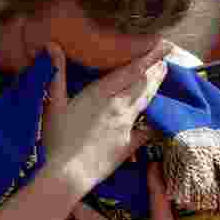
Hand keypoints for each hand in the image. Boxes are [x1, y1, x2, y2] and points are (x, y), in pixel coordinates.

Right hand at [42, 41, 171, 192]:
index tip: (162, 46)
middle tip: (167, 58)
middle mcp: (118, 106)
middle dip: (155, 69)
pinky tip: (157, 118)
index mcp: (100, 93)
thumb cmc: (55, 139)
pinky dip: (152, 121)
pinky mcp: (128, 145)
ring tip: (164, 74)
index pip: (130, 70)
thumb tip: (52, 45)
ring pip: (146, 101)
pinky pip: (145, 130)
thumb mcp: (52, 104)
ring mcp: (126, 126)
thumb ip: (56, 74)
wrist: (67, 174)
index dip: (148, 57)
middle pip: (142, 83)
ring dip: (156, 87)